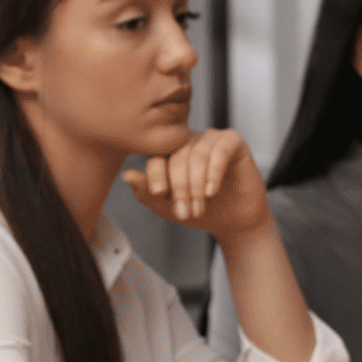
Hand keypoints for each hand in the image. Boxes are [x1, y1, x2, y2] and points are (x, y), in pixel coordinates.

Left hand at [122, 128, 271, 242]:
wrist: (235, 222)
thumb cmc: (202, 211)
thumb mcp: (168, 207)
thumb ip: (146, 192)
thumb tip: (127, 175)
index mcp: (169, 152)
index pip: (156, 155)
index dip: (156, 174)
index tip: (159, 193)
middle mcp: (189, 141)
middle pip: (177, 157)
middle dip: (180, 187)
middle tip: (184, 211)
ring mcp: (211, 139)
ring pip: (198, 156)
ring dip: (197, 186)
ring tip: (199, 207)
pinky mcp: (233, 142)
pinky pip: (220, 151)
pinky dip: (214, 173)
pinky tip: (212, 191)